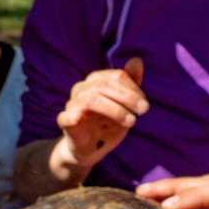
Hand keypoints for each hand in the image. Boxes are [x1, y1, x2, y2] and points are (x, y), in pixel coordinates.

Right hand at [55, 58, 147, 174]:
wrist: (91, 148)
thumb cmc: (107, 123)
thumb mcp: (123, 105)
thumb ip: (130, 83)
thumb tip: (137, 59)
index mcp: (95, 81)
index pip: (116, 76)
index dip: (133, 89)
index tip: (144, 105)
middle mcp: (82, 89)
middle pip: (104, 85)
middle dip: (128, 97)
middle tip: (144, 110)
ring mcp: (72, 105)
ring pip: (91, 99)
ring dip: (114, 109)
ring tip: (131, 122)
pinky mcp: (66, 123)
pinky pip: (64, 117)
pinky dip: (70, 117)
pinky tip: (78, 119)